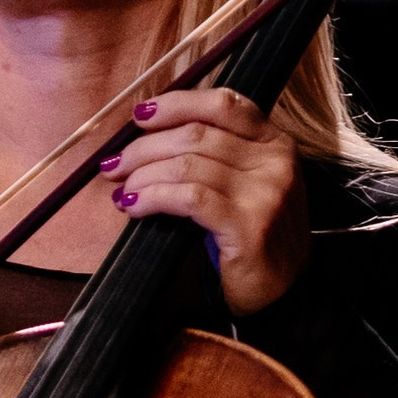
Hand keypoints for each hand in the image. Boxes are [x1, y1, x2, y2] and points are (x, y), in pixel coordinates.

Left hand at [98, 87, 309, 315]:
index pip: (223, 105)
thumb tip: (147, 135)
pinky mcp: (248, 226)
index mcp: (275, 143)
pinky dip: (153, 197)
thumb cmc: (252, 236)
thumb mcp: (244, 183)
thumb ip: (213, 155)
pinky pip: (188, 198)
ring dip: (143, 175)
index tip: (141, 114)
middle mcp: (276, 162)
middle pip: (196, 135)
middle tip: (116, 163)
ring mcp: (265, 194)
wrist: (281, 293)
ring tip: (123, 190)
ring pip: (187, 165)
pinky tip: (134, 206)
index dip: (177, 104)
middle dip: (145, 146)